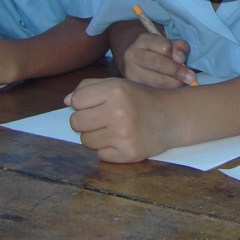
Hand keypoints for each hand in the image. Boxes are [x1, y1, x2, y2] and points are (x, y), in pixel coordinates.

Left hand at [66, 77, 182, 161]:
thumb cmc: (141, 99)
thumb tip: (66, 101)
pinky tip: (122, 140)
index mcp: (115, 90)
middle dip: (85, 121)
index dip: (82, 103)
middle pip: (76, 122)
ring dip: (95, 136)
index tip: (94, 104)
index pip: (76, 101)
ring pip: (86, 141)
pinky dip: (108, 150)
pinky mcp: (128, 154)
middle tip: (102, 119)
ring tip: (113, 129)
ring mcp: (123, 135)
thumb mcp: (118, 84)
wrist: (173, 117)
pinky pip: (100, 155)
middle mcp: (118, 111)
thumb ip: (90, 87)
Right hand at [119, 32, 195, 87]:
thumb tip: (180, 59)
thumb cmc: (158, 52)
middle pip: (158, 63)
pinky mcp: (133, 87)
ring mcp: (130, 72)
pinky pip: (153, 92)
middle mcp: (132, 55)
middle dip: (177, 71)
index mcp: (144, 40)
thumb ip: (179, 47)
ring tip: (183, 84)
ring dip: (173, 84)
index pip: (164, 46)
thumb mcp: (169, 44)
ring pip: (155, 81)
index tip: (184, 61)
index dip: (176, 54)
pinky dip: (166, 93)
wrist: (136, 60)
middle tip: (190, 78)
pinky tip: (173, 92)